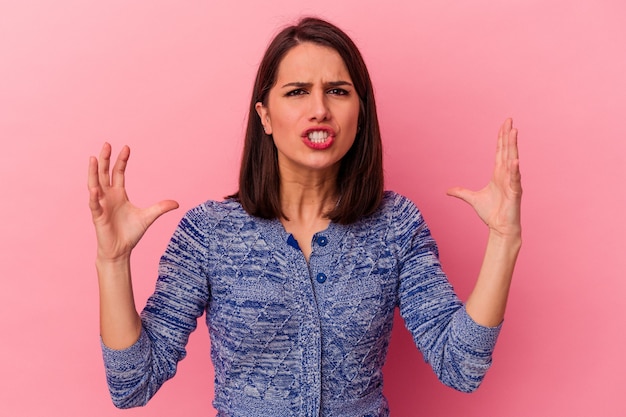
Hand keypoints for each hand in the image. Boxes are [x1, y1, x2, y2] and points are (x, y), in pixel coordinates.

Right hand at [87, 143, 178, 260]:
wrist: (121, 250)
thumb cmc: (131, 233)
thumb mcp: (148, 217)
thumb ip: (160, 208)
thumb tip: (177, 203)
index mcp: (119, 193)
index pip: (118, 172)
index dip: (121, 160)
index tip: (126, 147)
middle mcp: (108, 196)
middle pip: (104, 173)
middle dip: (105, 159)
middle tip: (107, 144)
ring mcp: (101, 205)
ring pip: (94, 184)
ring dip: (93, 172)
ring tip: (93, 159)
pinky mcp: (98, 216)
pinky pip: (94, 204)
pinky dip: (93, 196)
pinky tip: (94, 188)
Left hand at [447, 118, 521, 238]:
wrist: (500, 228)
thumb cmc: (491, 213)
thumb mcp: (472, 199)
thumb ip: (461, 192)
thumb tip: (448, 190)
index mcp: (499, 174)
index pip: (501, 152)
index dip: (502, 138)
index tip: (504, 124)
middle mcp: (507, 175)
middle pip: (508, 151)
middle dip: (508, 136)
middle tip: (510, 120)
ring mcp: (512, 183)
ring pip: (513, 161)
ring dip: (513, 147)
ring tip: (514, 132)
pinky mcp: (515, 193)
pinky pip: (515, 179)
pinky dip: (515, 170)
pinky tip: (515, 160)